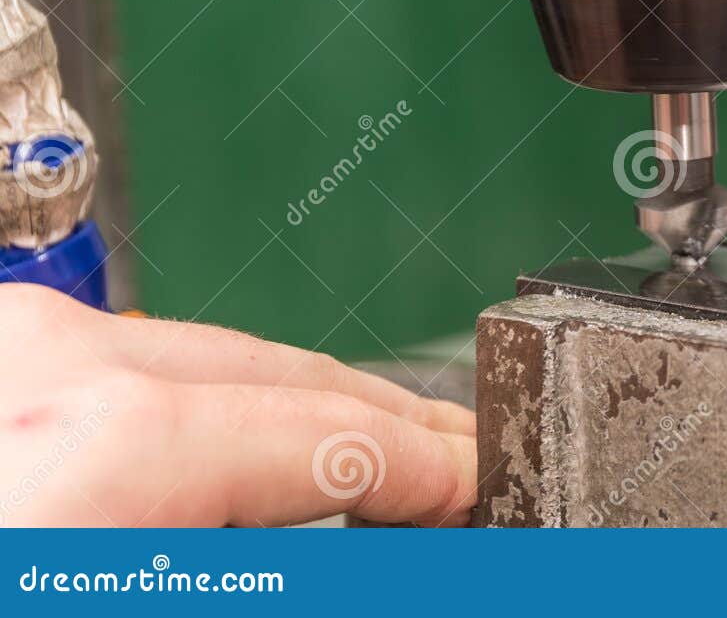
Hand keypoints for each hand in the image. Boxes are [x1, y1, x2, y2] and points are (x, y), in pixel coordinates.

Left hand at [0, 283, 476, 526]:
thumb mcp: (173, 592)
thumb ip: (303, 561)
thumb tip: (405, 521)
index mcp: (114, 437)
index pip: (332, 437)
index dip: (425, 466)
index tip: (470, 485)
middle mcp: (60, 360)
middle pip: (283, 373)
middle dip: (382, 419)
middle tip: (452, 454)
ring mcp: (19, 345)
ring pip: (213, 358)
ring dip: (298, 407)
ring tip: (368, 450)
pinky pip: (133, 367)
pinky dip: (208, 404)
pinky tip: (250, 446)